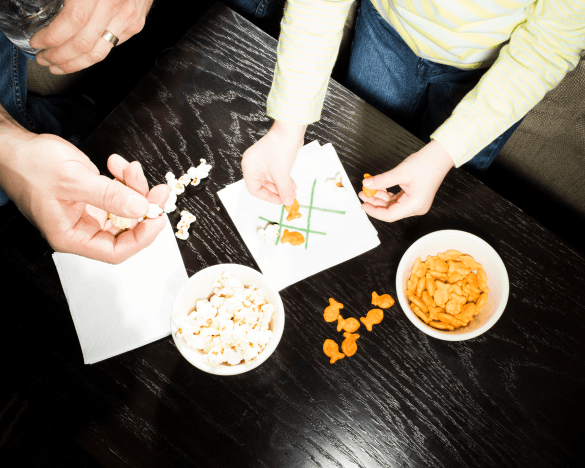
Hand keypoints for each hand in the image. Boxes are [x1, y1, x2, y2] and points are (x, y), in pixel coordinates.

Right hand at [0, 132, 168, 262]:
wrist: (15, 147)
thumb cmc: (29, 166)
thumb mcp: (73, 180)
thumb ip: (109, 195)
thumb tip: (141, 208)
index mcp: (72, 236)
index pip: (116, 251)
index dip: (142, 237)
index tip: (157, 218)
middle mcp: (82, 228)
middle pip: (127, 228)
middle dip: (144, 206)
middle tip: (158, 190)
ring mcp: (89, 212)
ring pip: (126, 207)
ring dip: (134, 187)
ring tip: (129, 167)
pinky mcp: (94, 196)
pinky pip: (119, 192)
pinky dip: (124, 178)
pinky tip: (117, 164)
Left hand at [30, 0, 153, 74]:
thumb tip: (39, 6)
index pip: (72, 24)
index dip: (52, 38)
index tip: (37, 42)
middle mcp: (114, 7)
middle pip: (83, 44)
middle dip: (59, 57)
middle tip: (43, 59)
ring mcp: (128, 18)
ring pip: (99, 54)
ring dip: (75, 64)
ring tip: (58, 66)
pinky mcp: (135, 24)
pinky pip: (111, 47)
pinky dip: (92, 55)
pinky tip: (80, 56)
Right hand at [241, 120, 304, 204]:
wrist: (290, 130)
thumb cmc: (280, 146)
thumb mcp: (281, 174)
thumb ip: (284, 190)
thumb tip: (287, 201)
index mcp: (249, 166)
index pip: (254, 189)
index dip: (268, 197)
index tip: (280, 201)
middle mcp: (254, 164)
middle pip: (264, 185)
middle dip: (277, 192)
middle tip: (288, 198)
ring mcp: (263, 160)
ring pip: (271, 179)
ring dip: (282, 187)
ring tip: (293, 192)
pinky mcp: (272, 157)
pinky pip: (277, 173)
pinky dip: (284, 179)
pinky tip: (292, 185)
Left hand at [359, 140, 454, 221]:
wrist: (440, 156)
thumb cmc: (427, 163)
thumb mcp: (400, 173)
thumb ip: (381, 181)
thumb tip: (367, 184)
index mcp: (415, 205)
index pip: (390, 215)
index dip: (374, 211)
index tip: (363, 204)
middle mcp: (416, 207)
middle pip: (390, 211)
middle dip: (375, 202)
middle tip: (363, 194)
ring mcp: (415, 203)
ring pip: (392, 205)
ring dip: (379, 197)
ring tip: (368, 189)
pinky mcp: (413, 197)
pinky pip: (396, 199)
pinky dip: (386, 194)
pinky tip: (378, 187)